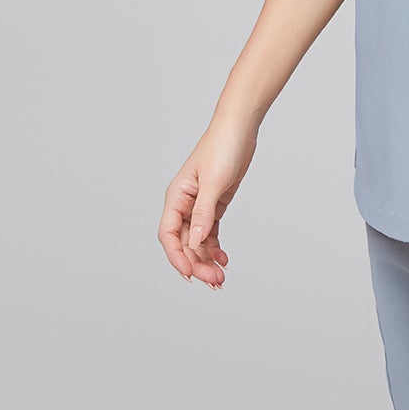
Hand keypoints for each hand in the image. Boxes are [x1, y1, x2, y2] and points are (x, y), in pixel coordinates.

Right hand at [157, 118, 258, 288]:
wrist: (240, 128)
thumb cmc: (222, 147)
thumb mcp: (213, 182)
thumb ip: (202, 213)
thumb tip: (193, 243)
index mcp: (177, 196)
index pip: (168, 234)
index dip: (176, 257)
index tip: (190, 275)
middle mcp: (185, 203)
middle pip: (184, 242)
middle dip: (197, 263)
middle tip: (215, 282)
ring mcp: (200, 205)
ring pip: (198, 241)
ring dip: (207, 260)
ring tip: (221, 278)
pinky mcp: (215, 204)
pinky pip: (210, 232)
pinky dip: (215, 247)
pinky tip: (223, 259)